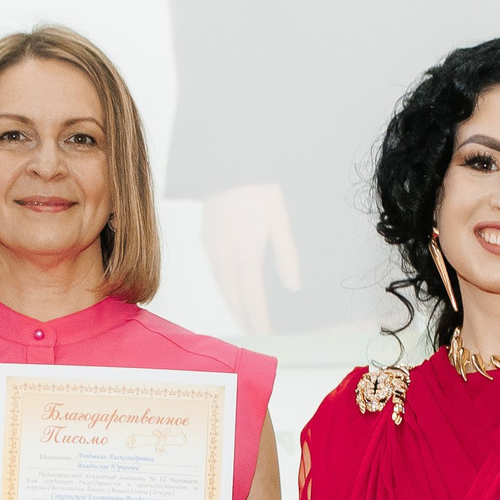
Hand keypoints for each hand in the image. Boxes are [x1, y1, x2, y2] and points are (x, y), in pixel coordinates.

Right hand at [201, 182, 300, 336]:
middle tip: (258, 335)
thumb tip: (293, 288)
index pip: (252, 299)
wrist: (228, 162)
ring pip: (222, 288)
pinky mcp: (206, 239)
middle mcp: (225, 256)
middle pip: (234, 299)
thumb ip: (287, 256)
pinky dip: (225, 289)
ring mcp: (212, 248)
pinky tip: (235, 292)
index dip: (259, 321)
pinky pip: (216, 273)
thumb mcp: (280, 219)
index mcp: (246, 253)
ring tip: (247, 319)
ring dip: (234, 307)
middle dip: (246, 320)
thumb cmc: (260, 188)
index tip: (267, 337)